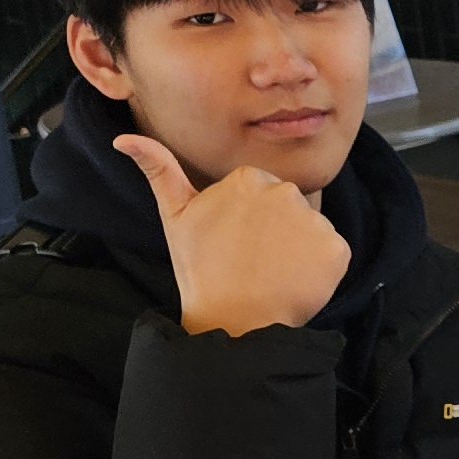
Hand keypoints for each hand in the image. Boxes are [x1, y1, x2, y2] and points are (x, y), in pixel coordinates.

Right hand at [111, 133, 352, 336]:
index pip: (260, 191)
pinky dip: (320, 269)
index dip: (249, 220)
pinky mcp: (336, 249)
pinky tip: (295, 282)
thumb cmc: (201, 270)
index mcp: (247, 178)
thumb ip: (157, 170)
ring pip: (310, 229)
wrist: (233, 320)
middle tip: (252, 260)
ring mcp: (313, 221)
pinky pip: (332, 253)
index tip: (234, 241)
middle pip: (288, 207)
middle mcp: (284, 191)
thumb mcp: (174, 216)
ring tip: (271, 272)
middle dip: (275, 230)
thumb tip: (123, 139)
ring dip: (298, 249)